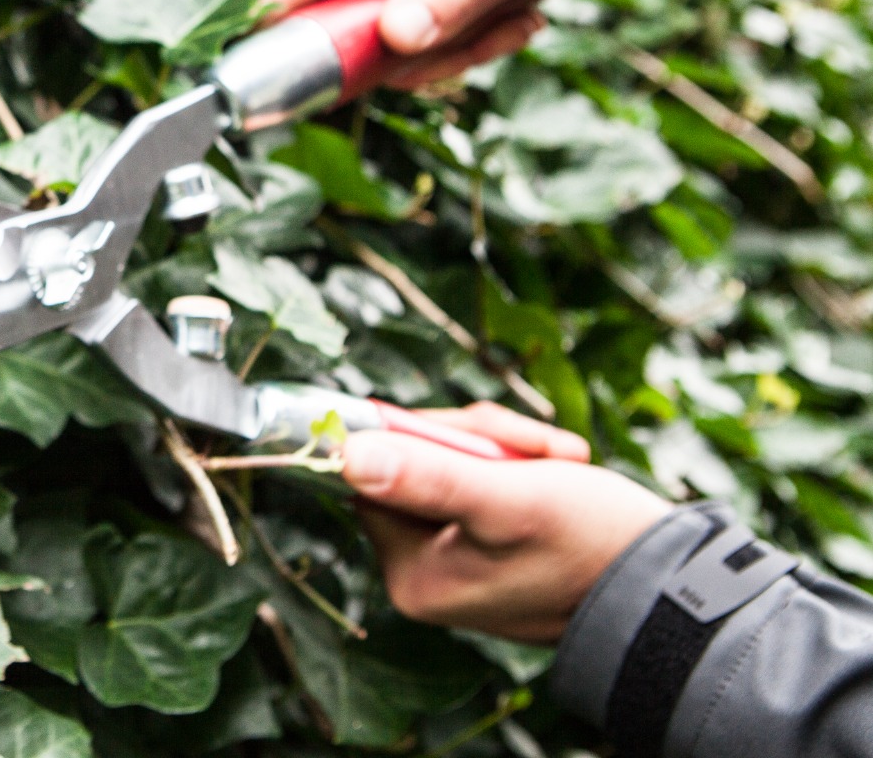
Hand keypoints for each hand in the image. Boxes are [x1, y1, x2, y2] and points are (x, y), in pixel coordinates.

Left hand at [343, 402, 669, 643]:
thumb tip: (345, 454)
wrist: (673, 584)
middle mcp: (424, 576)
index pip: (376, 474)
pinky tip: (561, 470)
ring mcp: (456, 564)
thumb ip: (428, 476)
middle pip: (415, 464)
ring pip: (453, 464)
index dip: (422, 437)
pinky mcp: (489, 548)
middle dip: (477, 441)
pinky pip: (482, 482)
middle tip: (537, 448)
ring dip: (506, 447)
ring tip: (559, 460)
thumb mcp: (508, 499)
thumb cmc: (593, 543)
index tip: (477, 434)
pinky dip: (520, 466)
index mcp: (412, 576)